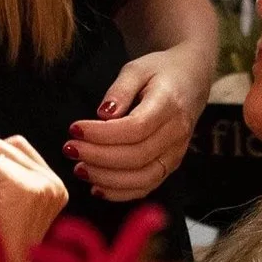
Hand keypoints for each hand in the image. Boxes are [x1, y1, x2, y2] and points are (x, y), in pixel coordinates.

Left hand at [68, 48, 207, 200]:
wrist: (191, 80)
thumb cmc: (161, 72)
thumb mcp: (137, 68)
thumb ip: (119, 90)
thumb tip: (103, 115)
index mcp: (169, 105)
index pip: (135, 128)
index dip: (102, 134)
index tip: (74, 129)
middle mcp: (176, 133)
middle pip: (136, 156)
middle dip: (98, 157)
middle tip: (70, 149)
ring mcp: (176, 153)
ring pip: (142, 178)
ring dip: (107, 178)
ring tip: (79, 168)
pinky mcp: (171, 165)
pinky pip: (147, 186)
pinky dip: (121, 193)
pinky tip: (97, 187)